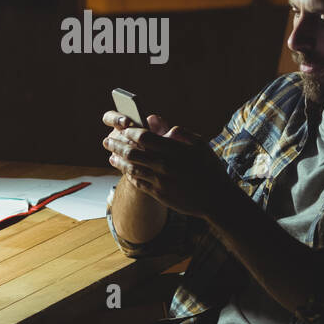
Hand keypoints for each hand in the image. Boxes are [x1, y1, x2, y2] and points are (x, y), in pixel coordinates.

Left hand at [102, 114, 232, 218]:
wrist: (216, 199)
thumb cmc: (210, 169)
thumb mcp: (201, 145)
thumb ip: (181, 133)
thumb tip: (164, 124)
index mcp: (173, 150)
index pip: (144, 137)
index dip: (131, 131)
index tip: (124, 128)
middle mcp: (164, 165)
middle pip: (133, 152)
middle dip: (117, 144)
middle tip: (107, 140)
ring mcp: (160, 181)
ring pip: (132, 168)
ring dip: (119, 161)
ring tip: (111, 156)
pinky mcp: (159, 194)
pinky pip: (138, 183)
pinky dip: (129, 175)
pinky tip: (125, 171)